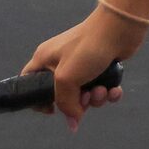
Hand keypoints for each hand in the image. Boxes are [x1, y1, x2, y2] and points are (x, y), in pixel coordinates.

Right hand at [23, 5, 142, 129]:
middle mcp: (61, 62)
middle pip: (62, 95)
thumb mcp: (66, 77)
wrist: (120, 28)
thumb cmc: (87, 48)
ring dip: (96, 98)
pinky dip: (109, 93)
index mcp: (45, 60)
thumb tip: (73, 120)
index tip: (51, 110)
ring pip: (85, 94)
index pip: (28, 83)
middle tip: (87, 96)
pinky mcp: (101, 67)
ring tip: (102, 90)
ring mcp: (82, 65)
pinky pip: (102, 89)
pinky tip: (115, 90)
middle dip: (77, 102)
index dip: (36, 100)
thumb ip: (65, 103)